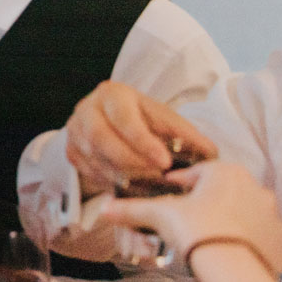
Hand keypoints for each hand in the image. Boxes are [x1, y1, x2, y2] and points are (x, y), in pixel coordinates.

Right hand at [64, 81, 216, 196]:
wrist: (114, 121)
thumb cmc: (144, 119)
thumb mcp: (164, 119)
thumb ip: (185, 134)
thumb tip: (210, 153)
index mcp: (112, 95)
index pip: (124, 118)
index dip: (143, 142)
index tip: (165, 162)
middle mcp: (86, 110)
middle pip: (101, 138)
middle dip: (131, 161)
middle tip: (156, 176)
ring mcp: (75, 132)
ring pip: (94, 158)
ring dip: (122, 174)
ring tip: (149, 185)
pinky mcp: (72, 152)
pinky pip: (89, 172)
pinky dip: (111, 182)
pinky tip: (131, 186)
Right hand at [97, 159, 281, 276]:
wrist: (233, 270)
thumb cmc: (195, 229)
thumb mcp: (159, 215)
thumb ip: (131, 209)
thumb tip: (102, 208)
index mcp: (226, 172)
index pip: (195, 173)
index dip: (177, 186)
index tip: (166, 199)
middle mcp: (255, 187)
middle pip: (222, 193)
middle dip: (205, 204)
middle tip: (186, 223)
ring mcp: (272, 216)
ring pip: (244, 214)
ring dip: (228, 223)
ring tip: (207, 241)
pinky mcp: (280, 241)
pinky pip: (260, 238)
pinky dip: (246, 243)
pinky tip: (228, 254)